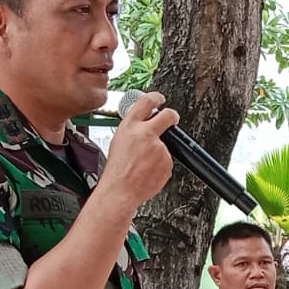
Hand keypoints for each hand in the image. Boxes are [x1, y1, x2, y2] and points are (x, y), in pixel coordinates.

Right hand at [98, 91, 176, 207]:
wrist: (120, 191)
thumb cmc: (117, 170)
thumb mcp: (119, 141)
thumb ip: (134, 130)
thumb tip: (145, 124)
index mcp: (130, 126)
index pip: (146, 102)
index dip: (156, 98)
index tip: (160, 99)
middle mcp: (146, 134)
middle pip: (168, 116)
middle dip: (172, 116)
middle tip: (172, 120)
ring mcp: (159, 148)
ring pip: (166, 145)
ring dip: (159, 153)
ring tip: (143, 163)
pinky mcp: (167, 162)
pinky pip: (167, 161)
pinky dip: (160, 165)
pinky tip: (147, 170)